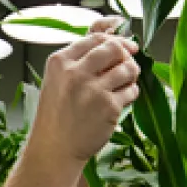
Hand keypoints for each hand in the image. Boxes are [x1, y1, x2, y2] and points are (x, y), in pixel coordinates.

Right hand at [29, 16, 139, 163]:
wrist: (55, 148)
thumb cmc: (56, 116)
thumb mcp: (57, 81)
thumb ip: (79, 61)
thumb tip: (115, 44)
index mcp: (60, 62)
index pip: (95, 38)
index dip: (114, 40)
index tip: (124, 46)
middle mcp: (76, 73)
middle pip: (114, 48)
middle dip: (126, 55)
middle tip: (128, 63)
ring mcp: (93, 90)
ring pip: (127, 68)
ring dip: (131, 74)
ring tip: (124, 83)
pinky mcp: (109, 107)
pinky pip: (131, 91)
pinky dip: (130, 94)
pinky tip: (120, 101)